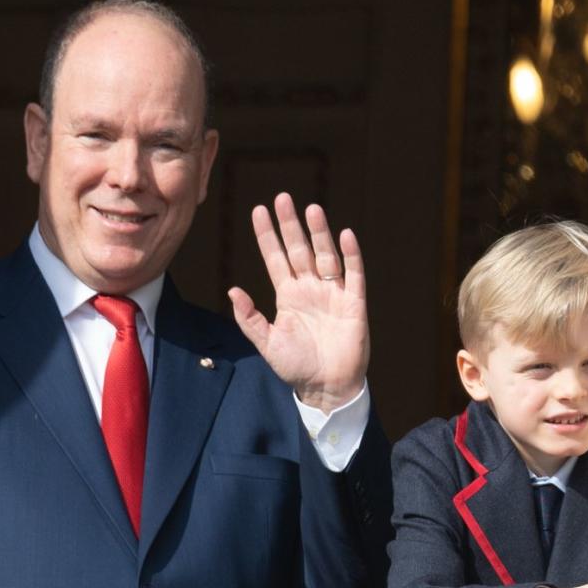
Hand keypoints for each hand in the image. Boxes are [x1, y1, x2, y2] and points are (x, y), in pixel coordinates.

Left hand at [228, 193, 369, 412]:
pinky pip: (353, 274)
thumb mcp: (266, 343)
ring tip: (311, 209)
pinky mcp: (353, 303)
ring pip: (325, 256)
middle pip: (299, 249)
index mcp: (287, 295)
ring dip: (319, 233)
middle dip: (290, 225)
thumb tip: (233, 290)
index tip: (258, 210)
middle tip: (282, 198)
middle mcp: (309, 289)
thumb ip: (249, 318)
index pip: (275, 258)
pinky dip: (350, 255)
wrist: (326, 388)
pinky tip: (345, 235)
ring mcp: (332, 293)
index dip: (267, 235)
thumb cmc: (296, 366)